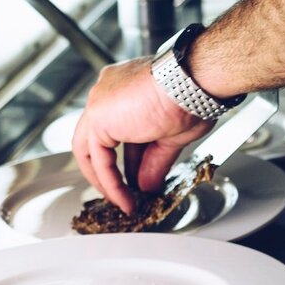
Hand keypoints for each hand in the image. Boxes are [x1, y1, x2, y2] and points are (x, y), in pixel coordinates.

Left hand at [72, 57, 212, 213]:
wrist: (191, 83)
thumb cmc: (192, 95)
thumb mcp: (172, 135)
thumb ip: (154, 160)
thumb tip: (148, 184)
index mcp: (126, 86)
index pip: (120, 128)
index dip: (130, 157)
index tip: (138, 177)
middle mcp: (107, 91)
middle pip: (99, 138)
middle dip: (110, 170)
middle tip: (123, 193)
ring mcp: (99, 103)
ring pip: (91, 149)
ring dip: (107, 180)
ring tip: (123, 202)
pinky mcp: (98, 118)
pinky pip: (99, 160)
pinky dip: (110, 183)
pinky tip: (124, 198)